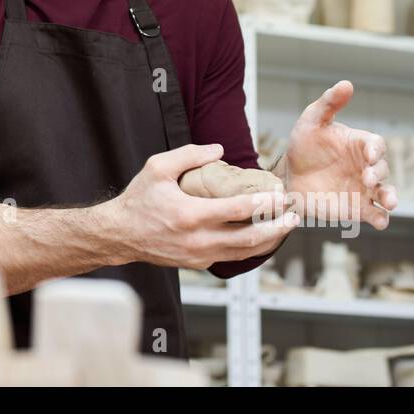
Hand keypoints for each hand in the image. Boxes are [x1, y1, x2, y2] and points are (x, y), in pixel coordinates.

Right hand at [107, 143, 297, 269]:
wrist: (120, 234)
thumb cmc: (138, 200)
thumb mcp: (157, 168)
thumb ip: (189, 155)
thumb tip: (219, 150)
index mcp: (190, 215)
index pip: (237, 211)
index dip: (263, 203)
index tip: (279, 195)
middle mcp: (198, 240)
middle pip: (249, 238)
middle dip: (276, 227)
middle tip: (293, 215)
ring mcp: (199, 255)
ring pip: (244, 253)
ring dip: (269, 241)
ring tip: (285, 227)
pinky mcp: (198, 263)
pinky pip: (231, 257)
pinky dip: (250, 249)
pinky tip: (262, 237)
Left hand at [283, 80, 397, 229]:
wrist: (289, 176)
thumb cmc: (304, 145)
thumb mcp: (311, 121)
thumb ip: (329, 103)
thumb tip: (347, 84)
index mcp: (360, 144)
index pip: (377, 145)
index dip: (376, 150)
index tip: (369, 156)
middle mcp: (367, 167)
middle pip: (383, 170)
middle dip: (379, 174)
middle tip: (366, 179)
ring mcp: (364, 189)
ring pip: (386, 194)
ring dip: (391, 198)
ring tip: (390, 204)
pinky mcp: (358, 208)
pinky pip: (376, 215)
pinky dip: (382, 219)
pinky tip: (380, 221)